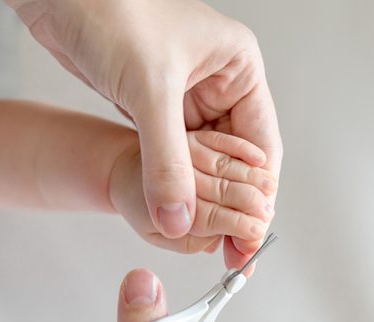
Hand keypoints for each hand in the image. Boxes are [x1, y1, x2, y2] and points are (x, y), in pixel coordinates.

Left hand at [6, 0, 282, 252]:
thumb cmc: (112, 10)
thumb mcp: (148, 89)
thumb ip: (165, 160)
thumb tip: (178, 219)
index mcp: (238, 67)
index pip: (261, 143)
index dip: (258, 194)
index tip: (250, 235)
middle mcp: (217, 82)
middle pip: (235, 156)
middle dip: (229, 201)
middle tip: (227, 247)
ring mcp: (184, 96)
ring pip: (202, 159)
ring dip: (199, 194)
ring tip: (202, 236)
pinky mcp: (153, 105)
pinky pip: (172, 154)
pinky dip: (172, 181)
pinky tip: (173, 209)